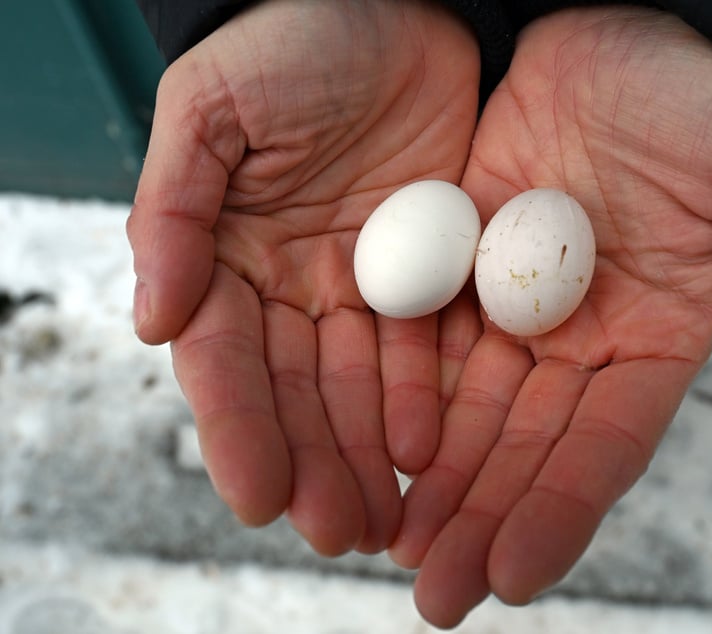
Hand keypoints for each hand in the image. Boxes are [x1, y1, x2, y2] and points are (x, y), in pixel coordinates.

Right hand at [126, 0, 478, 554]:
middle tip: (336, 532)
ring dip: (370, 455)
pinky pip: (426, 347)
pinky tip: (431, 451)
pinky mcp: (429, 271)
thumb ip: (174, 212)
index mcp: (226, 256)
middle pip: (297, 393)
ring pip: (360, 388)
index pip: (226, 361)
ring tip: (387, 521)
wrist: (388, 0)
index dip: (239, 429)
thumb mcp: (212, 111)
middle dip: (315, 464)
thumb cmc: (288, 43)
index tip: (260, 497)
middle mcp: (289, 285)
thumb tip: (153, 320)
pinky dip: (426, 400)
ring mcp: (362, 283)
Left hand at [390, 7, 711, 625]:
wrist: (612, 23)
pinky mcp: (458, 267)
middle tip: (433, 596)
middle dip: (479, 520)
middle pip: (524, 449)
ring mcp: (515, 308)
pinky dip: (396, 396)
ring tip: (391, 544)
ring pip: (466, 410)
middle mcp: (581, 340)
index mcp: (655, 340)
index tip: (513, 576)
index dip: (560, 512)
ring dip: (430, 480)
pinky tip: (366, 448)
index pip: (605, 448)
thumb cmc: (695, 95)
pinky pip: (422, 341)